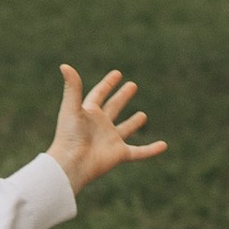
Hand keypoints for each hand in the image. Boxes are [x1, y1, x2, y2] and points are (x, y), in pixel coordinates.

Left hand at [48, 63, 166, 194]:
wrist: (72, 163)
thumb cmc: (69, 136)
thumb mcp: (72, 108)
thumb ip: (72, 87)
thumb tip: (64, 65)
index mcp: (89, 113)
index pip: (99, 94)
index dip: (108, 84)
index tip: (117, 73)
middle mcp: (100, 126)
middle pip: (113, 108)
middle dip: (122, 97)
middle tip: (132, 85)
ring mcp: (111, 140)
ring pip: (125, 129)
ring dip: (134, 123)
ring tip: (143, 115)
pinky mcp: (119, 154)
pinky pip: (139, 152)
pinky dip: (151, 150)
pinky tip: (164, 145)